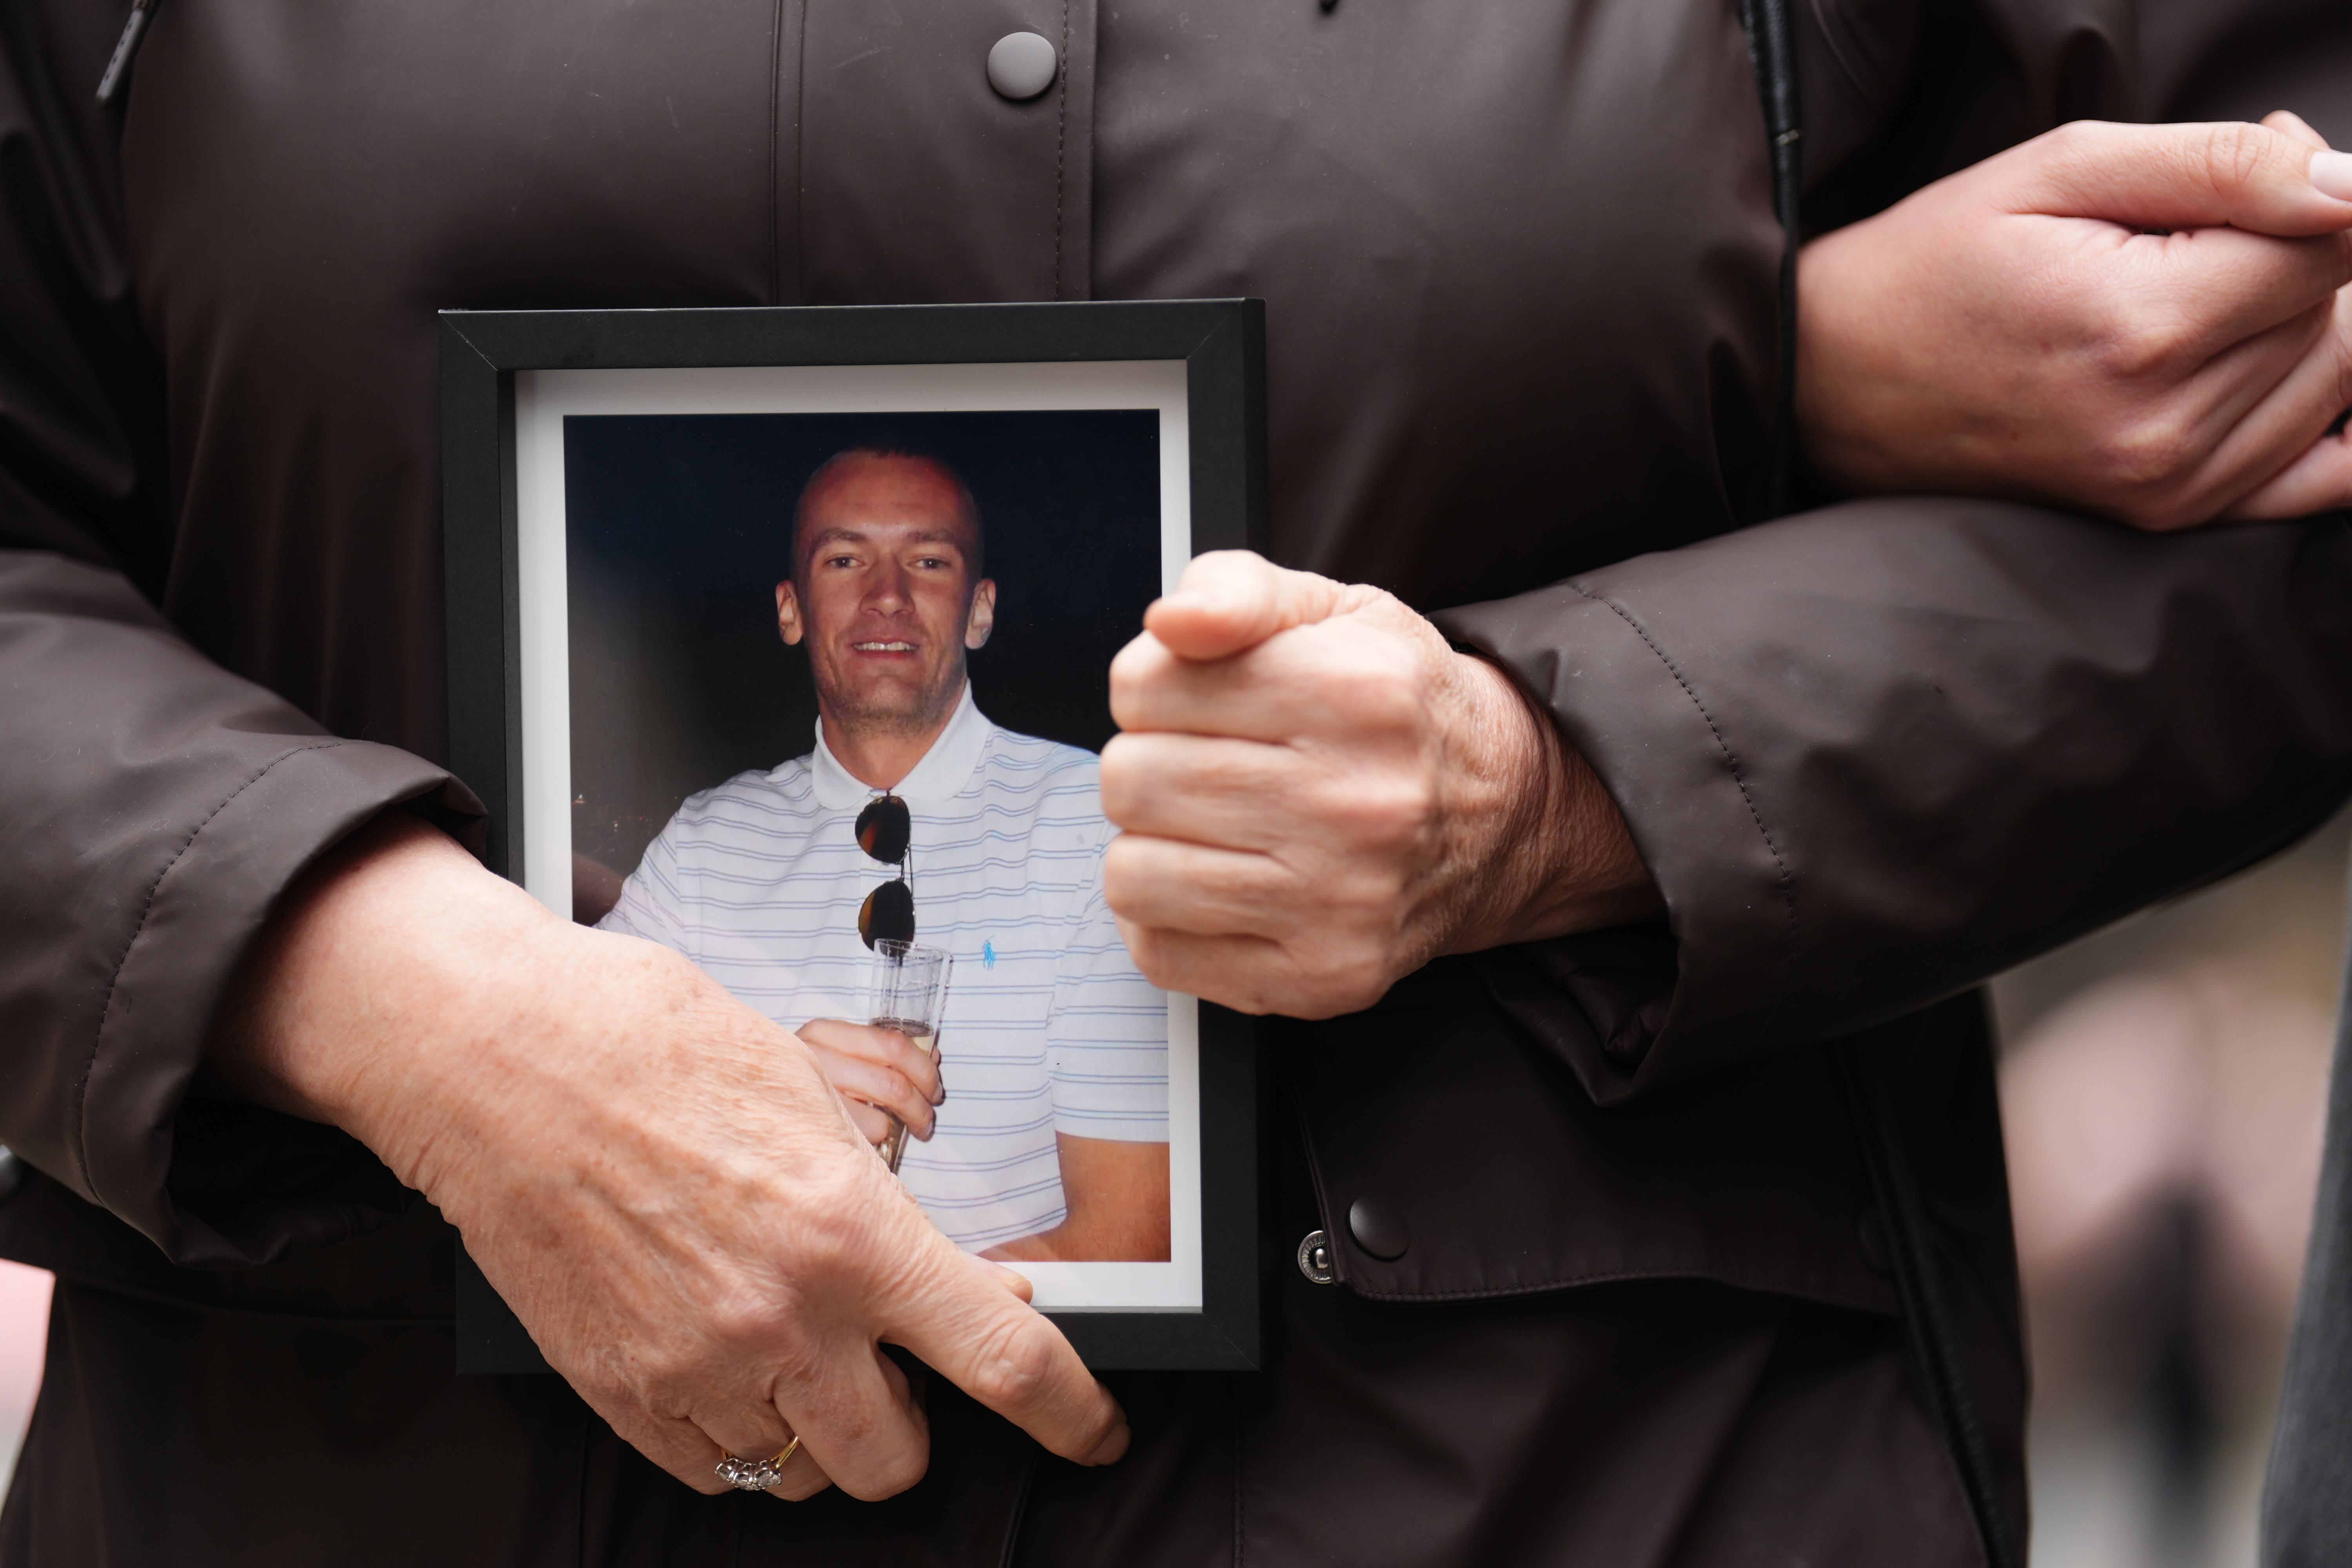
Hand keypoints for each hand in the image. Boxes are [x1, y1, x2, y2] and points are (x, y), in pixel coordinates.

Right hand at [207, 812, 1126, 1500]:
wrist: (505, 1058)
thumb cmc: (657, 1049)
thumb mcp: (814, 1104)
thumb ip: (883, 1208)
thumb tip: (947, 1281)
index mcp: (850, 1229)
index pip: (1002, 1360)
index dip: (1070, 1413)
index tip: (1094, 1431)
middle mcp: (782, 1316)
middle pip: (897, 1457)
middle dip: (910, 1423)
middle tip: (886, 1367)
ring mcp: (695, 1365)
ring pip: (805, 1477)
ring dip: (820, 1433)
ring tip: (793, 1355)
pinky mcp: (620, 1390)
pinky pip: (714, 1472)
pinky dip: (736, 1437)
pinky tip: (724, 1364)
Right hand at [798, 1019, 943, 1146]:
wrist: (746, 1104)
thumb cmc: (806, 1082)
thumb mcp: (838, 1054)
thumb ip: (881, 1051)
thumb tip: (931, 1055)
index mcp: (825, 1033)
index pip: (892, 1045)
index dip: (924, 1068)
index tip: (934, 1087)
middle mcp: (815, 1058)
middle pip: (893, 1083)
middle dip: (922, 1105)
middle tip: (927, 1118)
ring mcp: (811, 1094)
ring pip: (882, 1112)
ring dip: (906, 1124)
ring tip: (908, 1130)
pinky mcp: (812, 1127)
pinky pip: (866, 1134)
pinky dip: (878, 1139)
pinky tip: (871, 1139)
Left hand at [1098, 551, 1659, 1019]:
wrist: (1501, 813)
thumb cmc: (1395, 706)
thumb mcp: (1331, 610)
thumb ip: (1235, 589)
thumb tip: (1169, 625)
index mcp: (1351, 691)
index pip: (1141, 688)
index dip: (1150, 691)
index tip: (1195, 703)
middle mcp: (1355, 801)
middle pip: (1131, 782)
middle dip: (1148, 766)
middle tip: (1205, 768)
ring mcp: (1341, 901)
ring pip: (1133, 875)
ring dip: (1153, 846)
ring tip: (1213, 828)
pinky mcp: (1323, 975)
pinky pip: (1163, 954)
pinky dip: (1168, 921)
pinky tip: (1222, 887)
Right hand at [1798, 115, 2351, 529]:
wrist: (1831, 382)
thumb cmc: (1935, 262)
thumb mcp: (2061, 170)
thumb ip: (2221, 166)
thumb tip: (2349, 188)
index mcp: (2137, 330)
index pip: (2328, 249)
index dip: (2315, 187)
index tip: (2262, 157)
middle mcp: (2161, 427)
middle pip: (2334, 314)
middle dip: (2302, 251)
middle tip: (2206, 223)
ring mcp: (2165, 487)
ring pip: (2333, 380)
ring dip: (2299, 322)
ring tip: (2197, 289)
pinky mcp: (2165, 517)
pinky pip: (2324, 475)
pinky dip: (2326, 414)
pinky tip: (2267, 368)